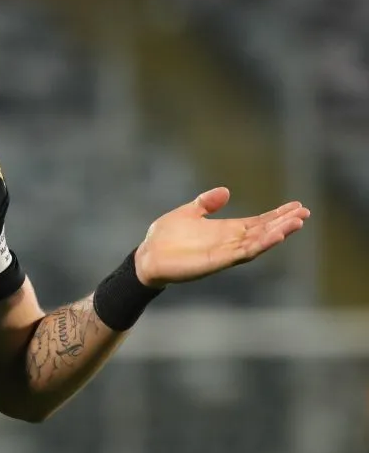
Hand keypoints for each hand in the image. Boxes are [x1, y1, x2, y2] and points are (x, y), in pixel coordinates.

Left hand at [134, 187, 310, 288]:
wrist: (146, 256)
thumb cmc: (165, 237)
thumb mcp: (188, 212)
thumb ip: (206, 203)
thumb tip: (225, 191)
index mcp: (225, 230)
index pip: (258, 222)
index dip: (276, 215)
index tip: (296, 206)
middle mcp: (229, 242)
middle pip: (263, 231)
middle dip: (284, 223)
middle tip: (305, 213)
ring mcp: (224, 252)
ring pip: (257, 243)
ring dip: (277, 233)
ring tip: (296, 223)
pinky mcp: (216, 261)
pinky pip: (242, 253)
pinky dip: (259, 245)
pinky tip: (273, 236)